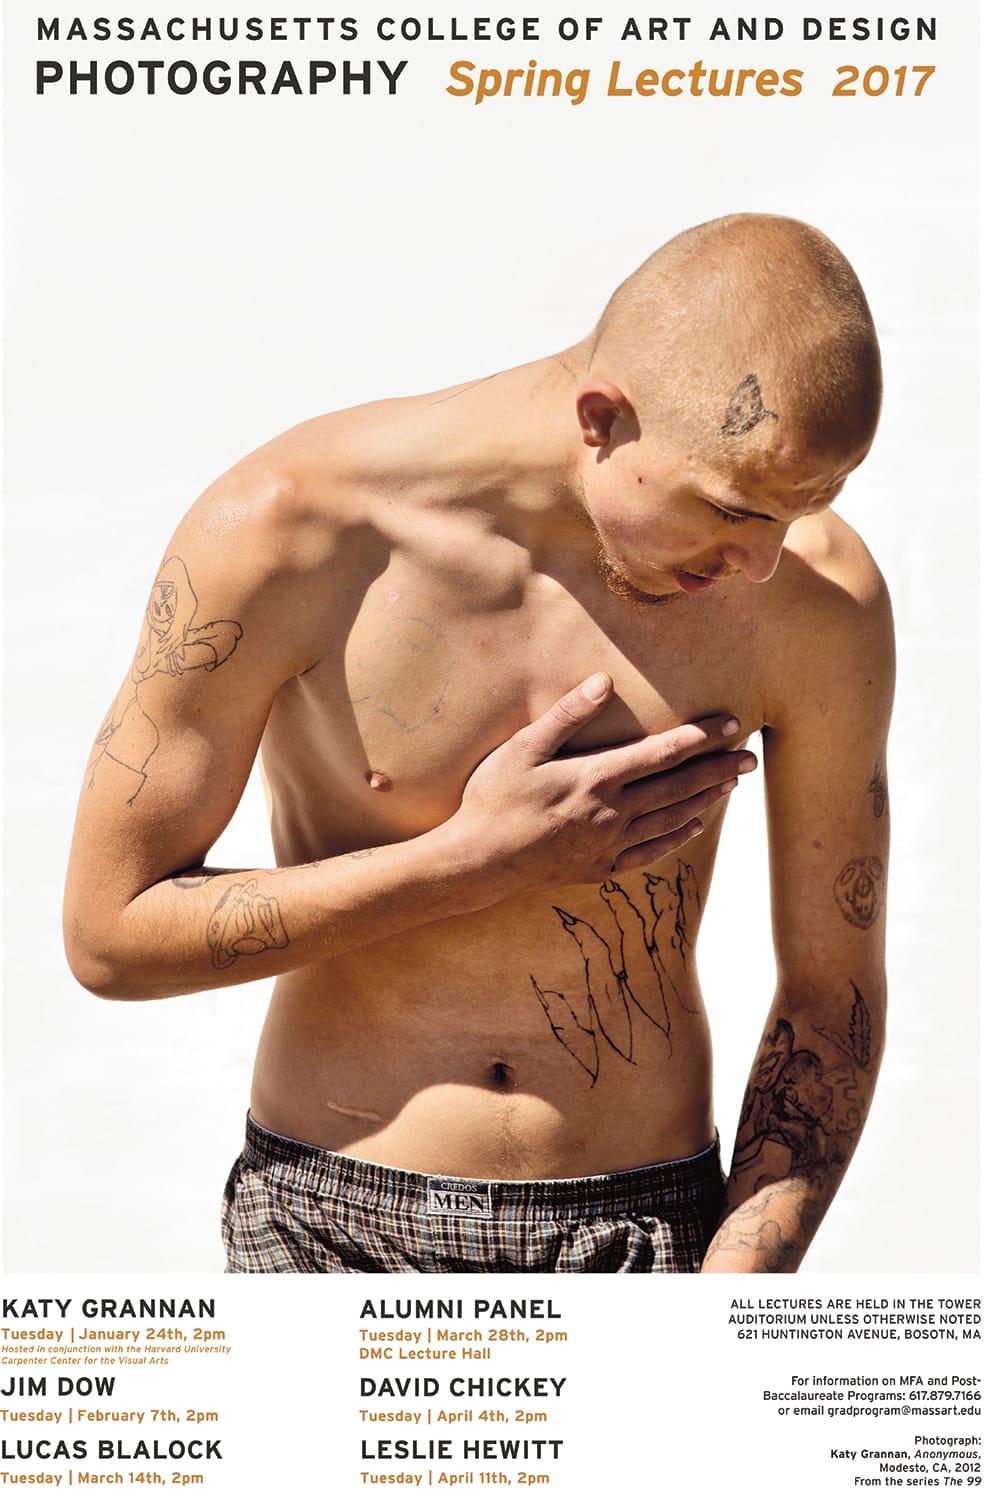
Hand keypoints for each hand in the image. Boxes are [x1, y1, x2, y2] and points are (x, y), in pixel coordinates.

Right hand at [451, 672, 755, 893]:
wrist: (478, 862)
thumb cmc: (493, 799)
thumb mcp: (523, 748)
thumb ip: (567, 715)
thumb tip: (605, 681)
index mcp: (595, 778)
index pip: (662, 753)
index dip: (701, 737)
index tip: (731, 725)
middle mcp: (611, 813)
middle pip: (678, 788)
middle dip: (718, 771)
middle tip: (751, 759)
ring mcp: (608, 845)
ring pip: (671, 819)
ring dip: (705, 800)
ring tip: (731, 786)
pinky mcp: (600, 869)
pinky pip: (651, 853)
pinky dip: (677, 837)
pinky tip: (693, 825)